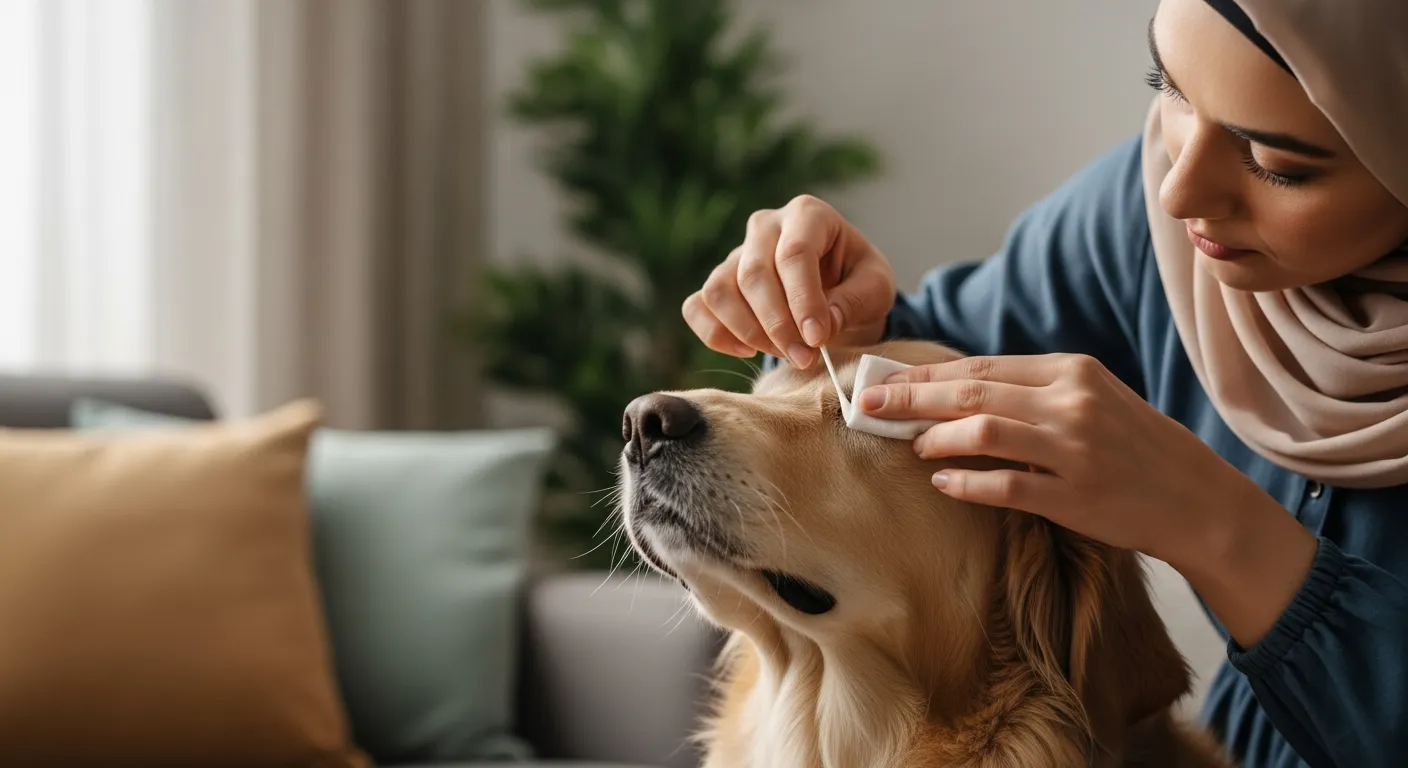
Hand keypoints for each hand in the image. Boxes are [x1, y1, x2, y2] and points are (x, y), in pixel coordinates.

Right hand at [682, 194, 896, 368]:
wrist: (838, 289)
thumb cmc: (857, 282)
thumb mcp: (875, 287)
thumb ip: (852, 302)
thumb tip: (816, 329)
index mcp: (808, 215)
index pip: (794, 253)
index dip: (803, 300)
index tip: (817, 338)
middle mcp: (765, 226)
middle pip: (754, 274)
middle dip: (778, 325)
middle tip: (805, 357)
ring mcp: (735, 254)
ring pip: (719, 291)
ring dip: (749, 332)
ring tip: (785, 354)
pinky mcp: (717, 283)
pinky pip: (697, 307)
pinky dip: (716, 334)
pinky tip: (748, 350)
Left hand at [859, 351, 1320, 647]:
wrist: (1196, 498)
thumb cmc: (1133, 447)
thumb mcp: (1090, 399)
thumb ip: (1031, 391)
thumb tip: (955, 390)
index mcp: (1071, 370)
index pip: (982, 365)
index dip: (927, 373)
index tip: (886, 378)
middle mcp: (1070, 402)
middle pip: (973, 390)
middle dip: (913, 396)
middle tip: (870, 403)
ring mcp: (1074, 449)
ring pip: (984, 431)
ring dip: (936, 436)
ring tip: (910, 444)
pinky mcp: (1075, 495)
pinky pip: (1006, 486)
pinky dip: (967, 483)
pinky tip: (940, 483)